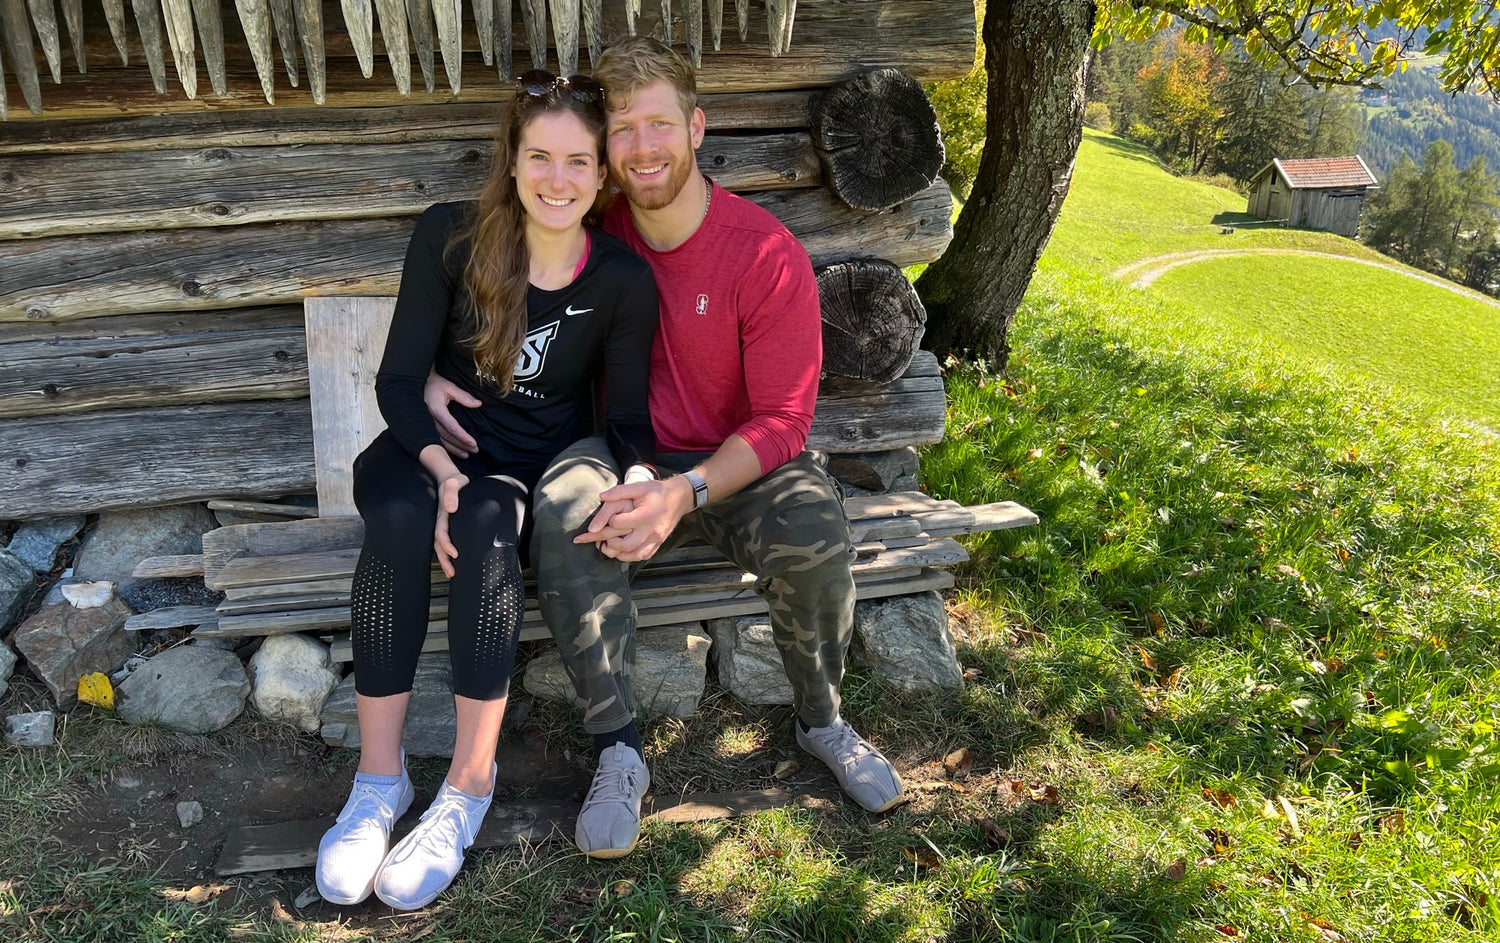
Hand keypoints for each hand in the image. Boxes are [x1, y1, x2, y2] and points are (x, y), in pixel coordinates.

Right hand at [425, 371, 480, 457]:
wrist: (417, 384)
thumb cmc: (434, 384)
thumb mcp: (449, 386)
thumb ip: (463, 396)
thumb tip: (478, 404)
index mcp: (436, 409)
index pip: (451, 426)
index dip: (462, 436)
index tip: (473, 443)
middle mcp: (430, 419)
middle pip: (447, 436)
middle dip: (461, 445)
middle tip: (475, 450)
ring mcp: (427, 424)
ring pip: (440, 440)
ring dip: (454, 449)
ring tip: (467, 455)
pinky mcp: (426, 426)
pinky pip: (436, 439)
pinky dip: (446, 447)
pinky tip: (455, 452)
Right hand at [433, 471, 470, 578]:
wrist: (449, 479)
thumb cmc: (455, 481)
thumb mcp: (455, 482)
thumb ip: (452, 492)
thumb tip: (451, 508)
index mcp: (443, 513)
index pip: (441, 532)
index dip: (446, 544)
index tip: (455, 553)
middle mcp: (441, 521)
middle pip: (438, 543)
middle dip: (444, 559)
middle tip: (452, 572)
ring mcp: (443, 524)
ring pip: (440, 545)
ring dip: (445, 560)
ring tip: (452, 573)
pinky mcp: (447, 526)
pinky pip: (444, 542)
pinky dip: (447, 553)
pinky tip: (454, 562)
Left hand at [573, 477, 692, 561]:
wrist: (680, 498)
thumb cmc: (657, 491)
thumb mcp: (639, 486)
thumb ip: (619, 491)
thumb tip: (601, 497)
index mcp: (645, 515)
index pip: (619, 523)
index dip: (608, 521)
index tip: (606, 518)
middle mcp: (651, 530)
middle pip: (625, 544)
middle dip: (609, 542)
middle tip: (598, 539)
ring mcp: (656, 539)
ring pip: (633, 554)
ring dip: (617, 553)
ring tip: (607, 546)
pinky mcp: (658, 544)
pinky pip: (642, 556)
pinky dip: (629, 556)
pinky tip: (621, 551)